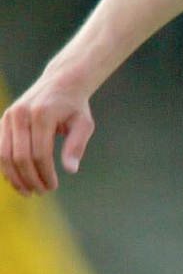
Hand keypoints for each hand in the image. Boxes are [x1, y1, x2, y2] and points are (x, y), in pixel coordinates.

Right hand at [0, 70, 94, 194]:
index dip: (45, 173)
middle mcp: (21, 114)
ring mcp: (9, 117)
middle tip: (41, 191)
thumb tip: (71, 170)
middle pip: (20, 157)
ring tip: (28, 191)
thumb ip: (76, 145)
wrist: (61, 82)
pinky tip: (17, 180)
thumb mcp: (84, 123)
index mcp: (42, 114)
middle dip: (30, 179)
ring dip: (15, 177)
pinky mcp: (3, 120)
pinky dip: (6, 167)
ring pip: (4, 156)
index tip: (53, 186)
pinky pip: (0, 149)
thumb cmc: (75, 106)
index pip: (40, 153)